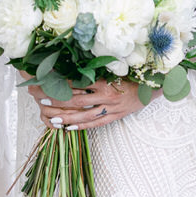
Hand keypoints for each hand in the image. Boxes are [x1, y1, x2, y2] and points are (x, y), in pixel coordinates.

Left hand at [33, 78, 147, 130]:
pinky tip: (69, 128)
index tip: (46, 82)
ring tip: (52, 118)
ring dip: (66, 117)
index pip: (78, 83)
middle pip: (76, 100)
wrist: (153, 86)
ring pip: (84, 115)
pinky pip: (95, 124)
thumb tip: (74, 68)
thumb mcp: (114, 70)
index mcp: (104, 81)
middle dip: (58, 101)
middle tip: (42, 100)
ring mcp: (110, 108)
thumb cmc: (132, 75)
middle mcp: (106, 95)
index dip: (60, 84)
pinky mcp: (115, 117)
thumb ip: (96, 71)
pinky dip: (81, 126)